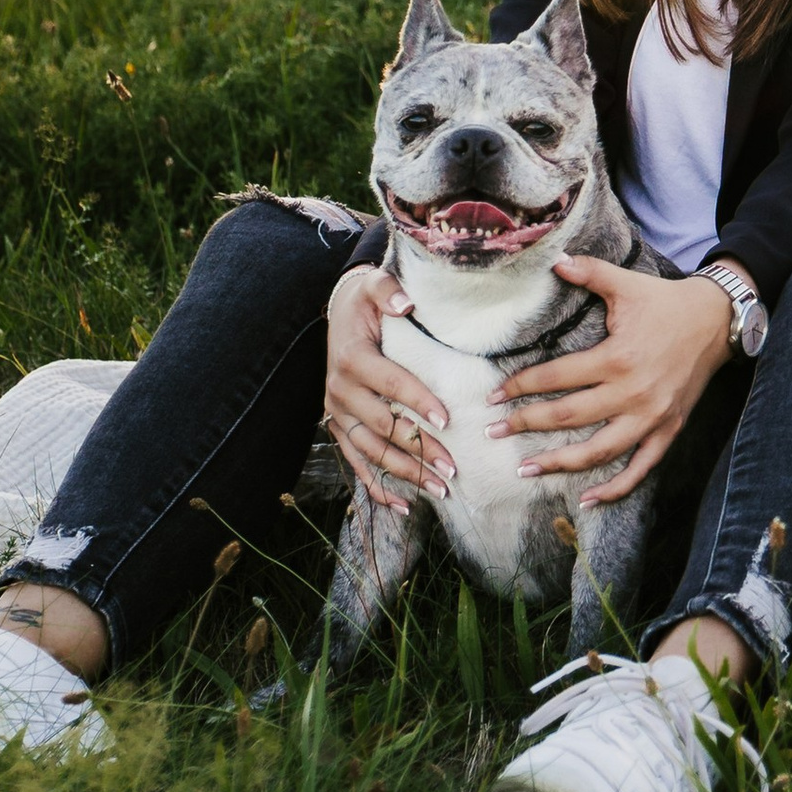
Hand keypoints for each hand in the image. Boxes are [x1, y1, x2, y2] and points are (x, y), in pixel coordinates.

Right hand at [323, 266, 454, 508]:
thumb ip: (388, 290)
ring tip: (440, 488)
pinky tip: (405, 506)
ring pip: (371, 451)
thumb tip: (407, 303)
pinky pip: (357, 462)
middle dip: (419, 449)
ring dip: (405, 473)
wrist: (339, 313)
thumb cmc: (366, 302)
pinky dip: (378, 486)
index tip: (448, 421)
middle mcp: (340, 390)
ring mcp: (337, 413)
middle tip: (453, 468)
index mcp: (352, 357)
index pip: (391, 384)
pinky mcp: (338, 427)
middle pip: (383, 426)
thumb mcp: (374, 285)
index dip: (418, 402)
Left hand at [485, 255, 733, 503]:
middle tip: (494, 433)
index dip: (520, 387)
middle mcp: (632, 393)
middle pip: (568, 416)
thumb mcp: (627, 285)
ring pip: (598, 451)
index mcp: (616, 357)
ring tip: (525, 469)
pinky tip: (588, 500)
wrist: (716, 321)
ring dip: (559, 464)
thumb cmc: (665, 302)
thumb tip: (554, 260)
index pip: (556, 377)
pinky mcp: (667, 430)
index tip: (494, 396)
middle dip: (526, 425)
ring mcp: (651, 417)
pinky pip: (640, 469)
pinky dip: (615, 488)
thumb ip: (589, 272)